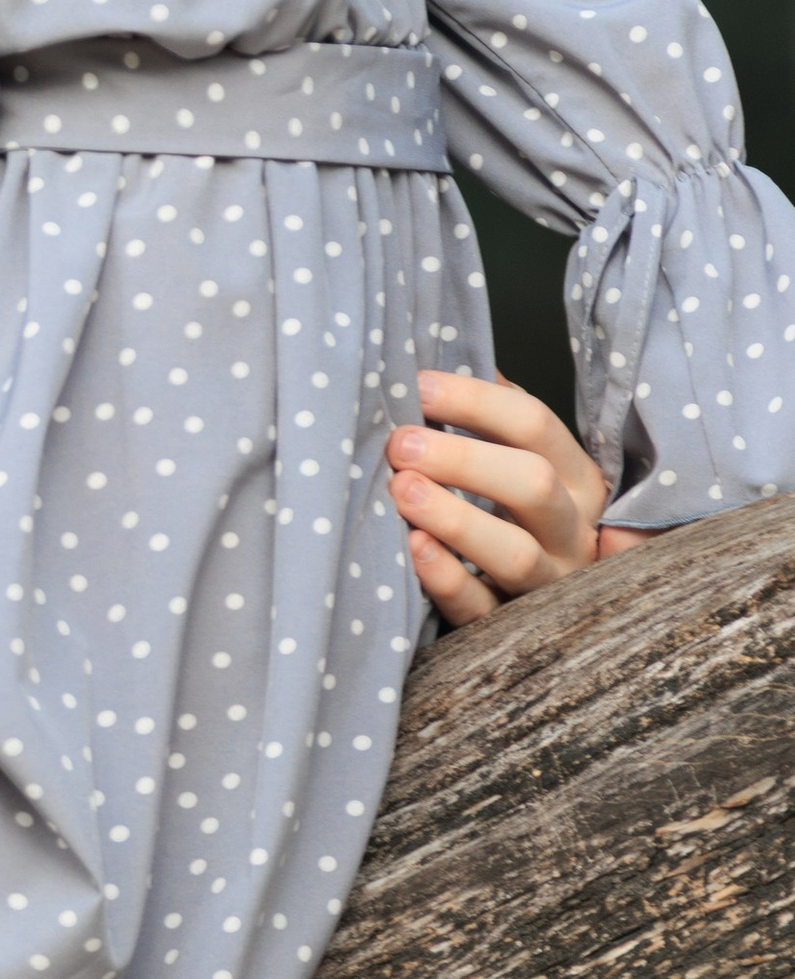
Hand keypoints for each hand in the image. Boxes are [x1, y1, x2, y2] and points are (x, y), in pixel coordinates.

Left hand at [385, 371, 646, 629]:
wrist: (553, 614)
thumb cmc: (521, 518)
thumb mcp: (524, 464)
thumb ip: (494, 417)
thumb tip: (445, 348)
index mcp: (578, 478)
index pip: (536, 426)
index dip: (475, 401)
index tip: (414, 385)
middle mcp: (573, 530)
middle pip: (533, 485)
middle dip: (464, 459)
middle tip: (400, 443)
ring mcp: (550, 584)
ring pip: (515, 553)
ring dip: (456, 518)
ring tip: (402, 489)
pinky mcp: (514, 630)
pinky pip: (484, 610)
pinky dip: (447, 578)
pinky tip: (412, 548)